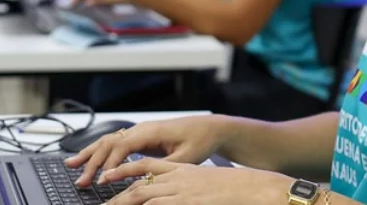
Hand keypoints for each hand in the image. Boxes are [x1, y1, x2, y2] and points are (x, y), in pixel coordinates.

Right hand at [65, 115, 227, 186]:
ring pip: (107, 141)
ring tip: (71, 165)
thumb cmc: (200, 141)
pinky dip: (98, 152)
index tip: (100, 179)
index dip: (109, 163)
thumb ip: (162, 168)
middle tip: (80, 181)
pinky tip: (88, 160)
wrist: (209, 128)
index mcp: (150, 131)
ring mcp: (138, 132)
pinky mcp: (139, 138)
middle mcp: (141, 129)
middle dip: (92, 162)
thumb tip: (143, 179)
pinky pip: (114, 144)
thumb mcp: (185, 159)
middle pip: (109, 143)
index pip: (122, 146)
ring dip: (89, 154)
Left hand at [99, 158, 292, 204]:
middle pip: (139, 185)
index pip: (147, 166)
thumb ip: (190, 187)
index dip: (124, 171)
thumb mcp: (208, 183)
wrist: (260, 188)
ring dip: (123, 204)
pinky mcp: (189, 202)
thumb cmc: (239, 189)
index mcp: (184, 170)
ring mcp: (183, 193)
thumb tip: (177, 195)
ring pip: (144, 198)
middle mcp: (180, 180)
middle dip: (116, 197)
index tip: (107, 176)